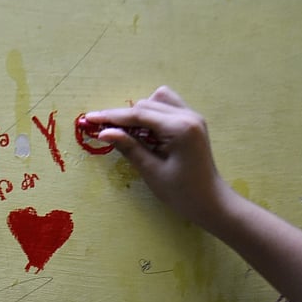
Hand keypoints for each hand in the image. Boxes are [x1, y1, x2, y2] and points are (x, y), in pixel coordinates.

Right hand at [84, 86, 233, 225]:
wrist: (212, 202)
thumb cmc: (183, 192)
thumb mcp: (151, 171)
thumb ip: (128, 147)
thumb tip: (103, 132)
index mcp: (179, 128)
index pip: (138, 114)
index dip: (111, 116)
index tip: (89, 118)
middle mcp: (188, 116)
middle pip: (146, 104)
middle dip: (123, 116)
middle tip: (104, 131)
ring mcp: (192, 117)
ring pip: (157, 100)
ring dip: (138, 113)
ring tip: (127, 133)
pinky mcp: (191, 122)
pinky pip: (166, 107)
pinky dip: (151, 114)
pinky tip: (145, 131)